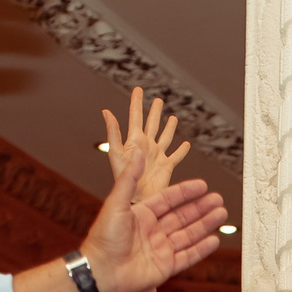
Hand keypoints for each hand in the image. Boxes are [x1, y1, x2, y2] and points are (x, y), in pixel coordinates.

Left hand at [75, 163, 224, 291]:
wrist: (101, 273)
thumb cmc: (103, 239)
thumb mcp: (116, 203)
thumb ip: (129, 179)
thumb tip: (138, 154)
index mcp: (141, 215)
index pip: (169, 200)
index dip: (186, 192)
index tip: (203, 185)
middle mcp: (152, 231)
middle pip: (182, 216)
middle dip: (201, 208)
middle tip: (218, 199)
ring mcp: (160, 249)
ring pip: (188, 234)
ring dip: (205, 224)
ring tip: (221, 214)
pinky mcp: (165, 268)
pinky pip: (188, 257)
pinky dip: (201, 249)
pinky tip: (214, 240)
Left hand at [104, 86, 190, 201]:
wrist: (137, 202)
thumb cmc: (123, 182)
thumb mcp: (116, 155)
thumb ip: (113, 133)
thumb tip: (106, 112)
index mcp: (134, 141)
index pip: (135, 117)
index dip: (136, 102)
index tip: (138, 89)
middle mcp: (146, 146)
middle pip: (152, 124)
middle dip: (154, 112)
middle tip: (157, 100)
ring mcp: (157, 156)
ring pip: (165, 137)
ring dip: (169, 128)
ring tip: (172, 118)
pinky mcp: (167, 167)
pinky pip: (176, 156)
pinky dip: (182, 151)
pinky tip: (185, 145)